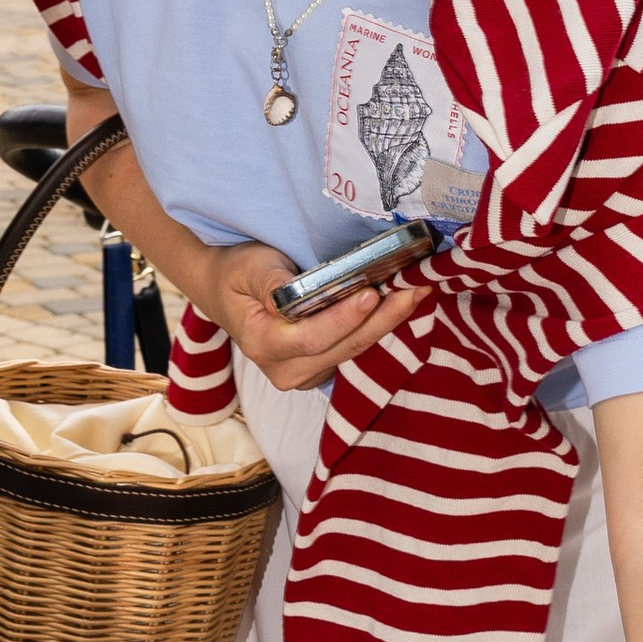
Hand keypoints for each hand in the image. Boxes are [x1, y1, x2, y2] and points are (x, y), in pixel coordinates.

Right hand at [195, 238, 425, 394]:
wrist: (225, 293)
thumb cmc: (237, 274)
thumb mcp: (249, 267)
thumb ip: (272, 281)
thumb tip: (301, 291)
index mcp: (262, 344)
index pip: (311, 338)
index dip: (344, 319)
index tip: (371, 294)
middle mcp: (285, 370)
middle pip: (343, 349)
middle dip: (381, 320)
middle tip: (415, 290)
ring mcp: (305, 374)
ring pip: (354, 352)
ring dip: (387, 324)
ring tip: (417, 293)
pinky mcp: (320, 369)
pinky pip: (355, 351)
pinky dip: (378, 328)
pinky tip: (400, 304)